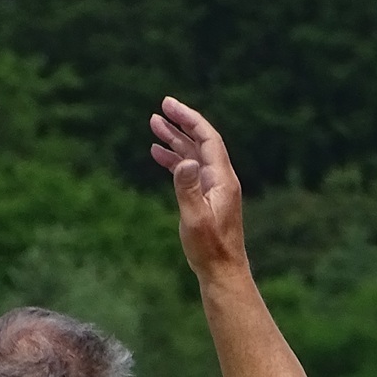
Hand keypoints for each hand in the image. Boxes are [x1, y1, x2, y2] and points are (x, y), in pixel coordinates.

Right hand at [150, 97, 246, 277]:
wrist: (222, 270)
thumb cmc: (208, 248)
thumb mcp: (195, 218)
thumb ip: (188, 188)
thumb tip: (184, 161)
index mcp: (222, 180)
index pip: (208, 139)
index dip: (189, 119)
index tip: (169, 105)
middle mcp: (221, 179)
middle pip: (201, 142)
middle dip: (181, 123)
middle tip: (160, 107)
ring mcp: (215, 188)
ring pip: (194, 155)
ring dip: (175, 139)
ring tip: (153, 125)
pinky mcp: (208, 197)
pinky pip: (191, 170)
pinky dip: (175, 160)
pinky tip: (158, 154)